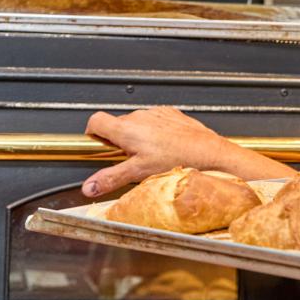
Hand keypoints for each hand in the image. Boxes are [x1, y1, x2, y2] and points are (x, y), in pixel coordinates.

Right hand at [81, 107, 239, 196]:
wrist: (208, 151)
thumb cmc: (178, 159)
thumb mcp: (139, 172)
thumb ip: (110, 178)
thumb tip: (90, 186)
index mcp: (127, 129)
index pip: (95, 121)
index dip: (92, 133)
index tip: (97, 145)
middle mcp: (139, 117)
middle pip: (116, 124)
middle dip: (117, 140)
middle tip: (127, 157)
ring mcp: (156, 113)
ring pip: (136, 122)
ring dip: (137, 136)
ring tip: (149, 154)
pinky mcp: (170, 113)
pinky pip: (154, 120)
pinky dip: (154, 131)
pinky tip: (164, 146)